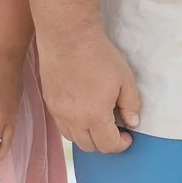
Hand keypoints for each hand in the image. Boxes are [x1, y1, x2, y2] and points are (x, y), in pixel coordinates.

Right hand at [38, 25, 139, 153]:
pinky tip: (81, 110)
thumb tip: (132, 122)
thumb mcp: (124, 79)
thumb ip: (131, 104)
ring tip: (97, 121)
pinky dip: (73, 125)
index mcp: (95, 116)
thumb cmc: (99, 55)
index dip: (121, 144)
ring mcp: (58, 111)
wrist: (68, 36)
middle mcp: (74, 120)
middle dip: (105, 142)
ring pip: (72, 138)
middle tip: (114, 129)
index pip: (108, 145)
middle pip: (89, 146)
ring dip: (87, 136)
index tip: (128, 136)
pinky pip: (61, 124)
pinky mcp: (49, 101)